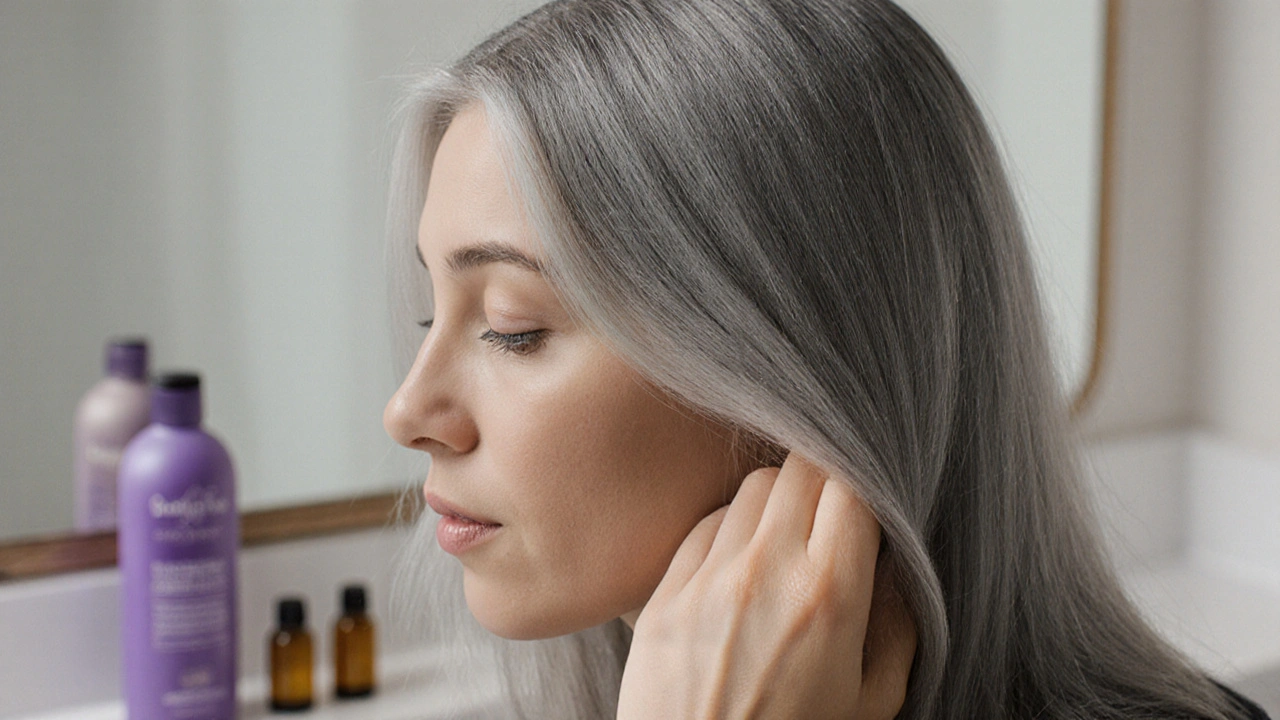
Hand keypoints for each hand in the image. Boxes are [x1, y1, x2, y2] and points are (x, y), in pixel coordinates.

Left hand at [617, 453, 916, 718]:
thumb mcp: (872, 703)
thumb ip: (897, 626)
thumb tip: (899, 567)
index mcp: (829, 597)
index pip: (852, 483)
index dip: (867, 480)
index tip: (872, 502)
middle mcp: (765, 573)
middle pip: (799, 468)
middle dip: (824, 479)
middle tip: (833, 515)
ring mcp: (707, 581)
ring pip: (750, 488)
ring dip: (777, 500)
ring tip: (789, 540)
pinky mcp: (663, 596)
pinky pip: (703, 526)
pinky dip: (730, 530)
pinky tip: (742, 566)